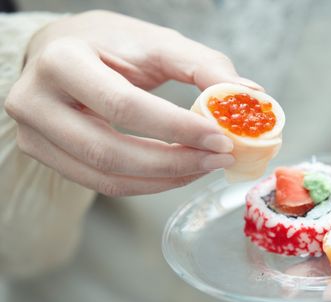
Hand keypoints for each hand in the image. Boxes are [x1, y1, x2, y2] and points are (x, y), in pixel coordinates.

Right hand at [5, 10, 260, 195]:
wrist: (59, 52)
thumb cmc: (109, 45)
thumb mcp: (154, 43)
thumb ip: (202, 65)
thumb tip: (250, 93)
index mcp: (61, 61)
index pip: (125, 106)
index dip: (178, 128)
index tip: (222, 138)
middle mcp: (35, 101)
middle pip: (111, 152)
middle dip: (175, 163)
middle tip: (218, 159)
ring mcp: (33, 134)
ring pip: (106, 178)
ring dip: (164, 179)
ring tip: (203, 166)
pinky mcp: (44, 155)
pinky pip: (102, 184)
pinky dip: (146, 184)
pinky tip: (177, 172)